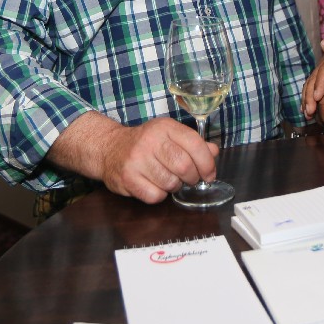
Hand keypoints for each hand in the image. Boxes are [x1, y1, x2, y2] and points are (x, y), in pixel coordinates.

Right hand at [49, 113, 219, 203]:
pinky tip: (152, 184)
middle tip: (189, 179)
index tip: (209, 174)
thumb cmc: (144, 143)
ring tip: (166, 178)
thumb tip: (214, 151)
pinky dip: (158, 195)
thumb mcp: (169, 135)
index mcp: (165, 127)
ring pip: (171, 184)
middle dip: (192, 178)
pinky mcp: (127, 178)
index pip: (195, 144)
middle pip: (185, 167)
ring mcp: (137, 160)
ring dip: (174, 186)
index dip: (207, 163)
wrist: (109, 148)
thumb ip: (192, 143)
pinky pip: (155, 196)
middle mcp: (150, 140)